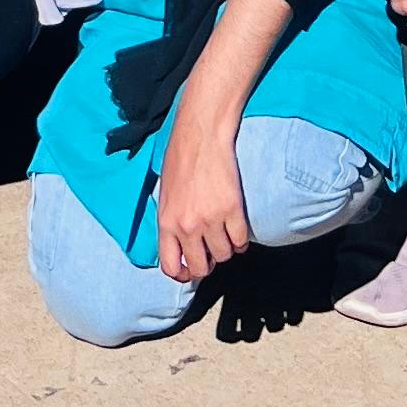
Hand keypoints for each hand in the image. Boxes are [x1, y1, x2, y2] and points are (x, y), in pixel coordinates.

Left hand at [153, 92, 251, 286]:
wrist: (201, 133)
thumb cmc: (180, 156)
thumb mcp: (165, 191)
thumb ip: (170, 220)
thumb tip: (177, 244)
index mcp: (166, 222)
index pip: (170, 266)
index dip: (182, 273)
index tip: (189, 269)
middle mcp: (187, 226)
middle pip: (200, 268)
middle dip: (207, 263)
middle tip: (211, 251)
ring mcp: (210, 220)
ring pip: (224, 256)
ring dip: (226, 248)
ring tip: (224, 232)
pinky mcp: (232, 211)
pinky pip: (241, 241)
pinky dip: (241, 239)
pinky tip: (236, 227)